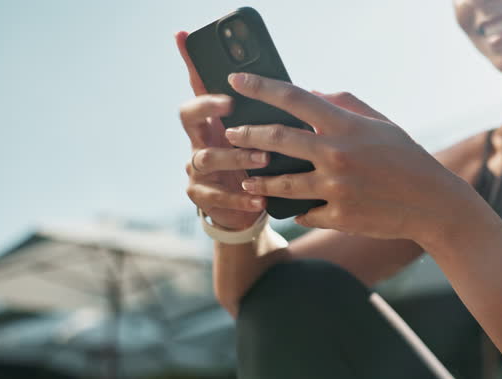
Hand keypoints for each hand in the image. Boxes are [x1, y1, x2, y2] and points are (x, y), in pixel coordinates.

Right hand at [175, 31, 267, 230]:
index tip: (194, 44)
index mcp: (217, 121)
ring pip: (206, 157)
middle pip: (189, 114)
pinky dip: (239, 199)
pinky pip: (215, 196)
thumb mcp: (272, 138)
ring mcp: (198, 169)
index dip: (195, 65)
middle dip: (207, 107)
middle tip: (231, 106)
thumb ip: (282, 116)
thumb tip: (312, 92)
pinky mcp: (203, 196)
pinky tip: (259, 198)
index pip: (201, 87)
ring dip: (235, 157)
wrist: (248, 211)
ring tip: (262, 159)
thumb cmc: (262, 166)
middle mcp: (202, 140)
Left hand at [225, 73, 480, 244]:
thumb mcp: (380, 124)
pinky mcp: (339, 217)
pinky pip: (303, 212)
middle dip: (246, 135)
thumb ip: (344, 105)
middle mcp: (336, 155)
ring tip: (245, 177)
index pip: (293, 98)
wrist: (432, 203)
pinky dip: (295, 209)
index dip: (260, 86)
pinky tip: (288, 207)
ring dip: (257, 179)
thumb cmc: (406, 158)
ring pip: (280, 183)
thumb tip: (310, 93)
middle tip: (231, 133)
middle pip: (276, 140)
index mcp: (345, 126)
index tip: (236, 81)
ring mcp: (336, 189)